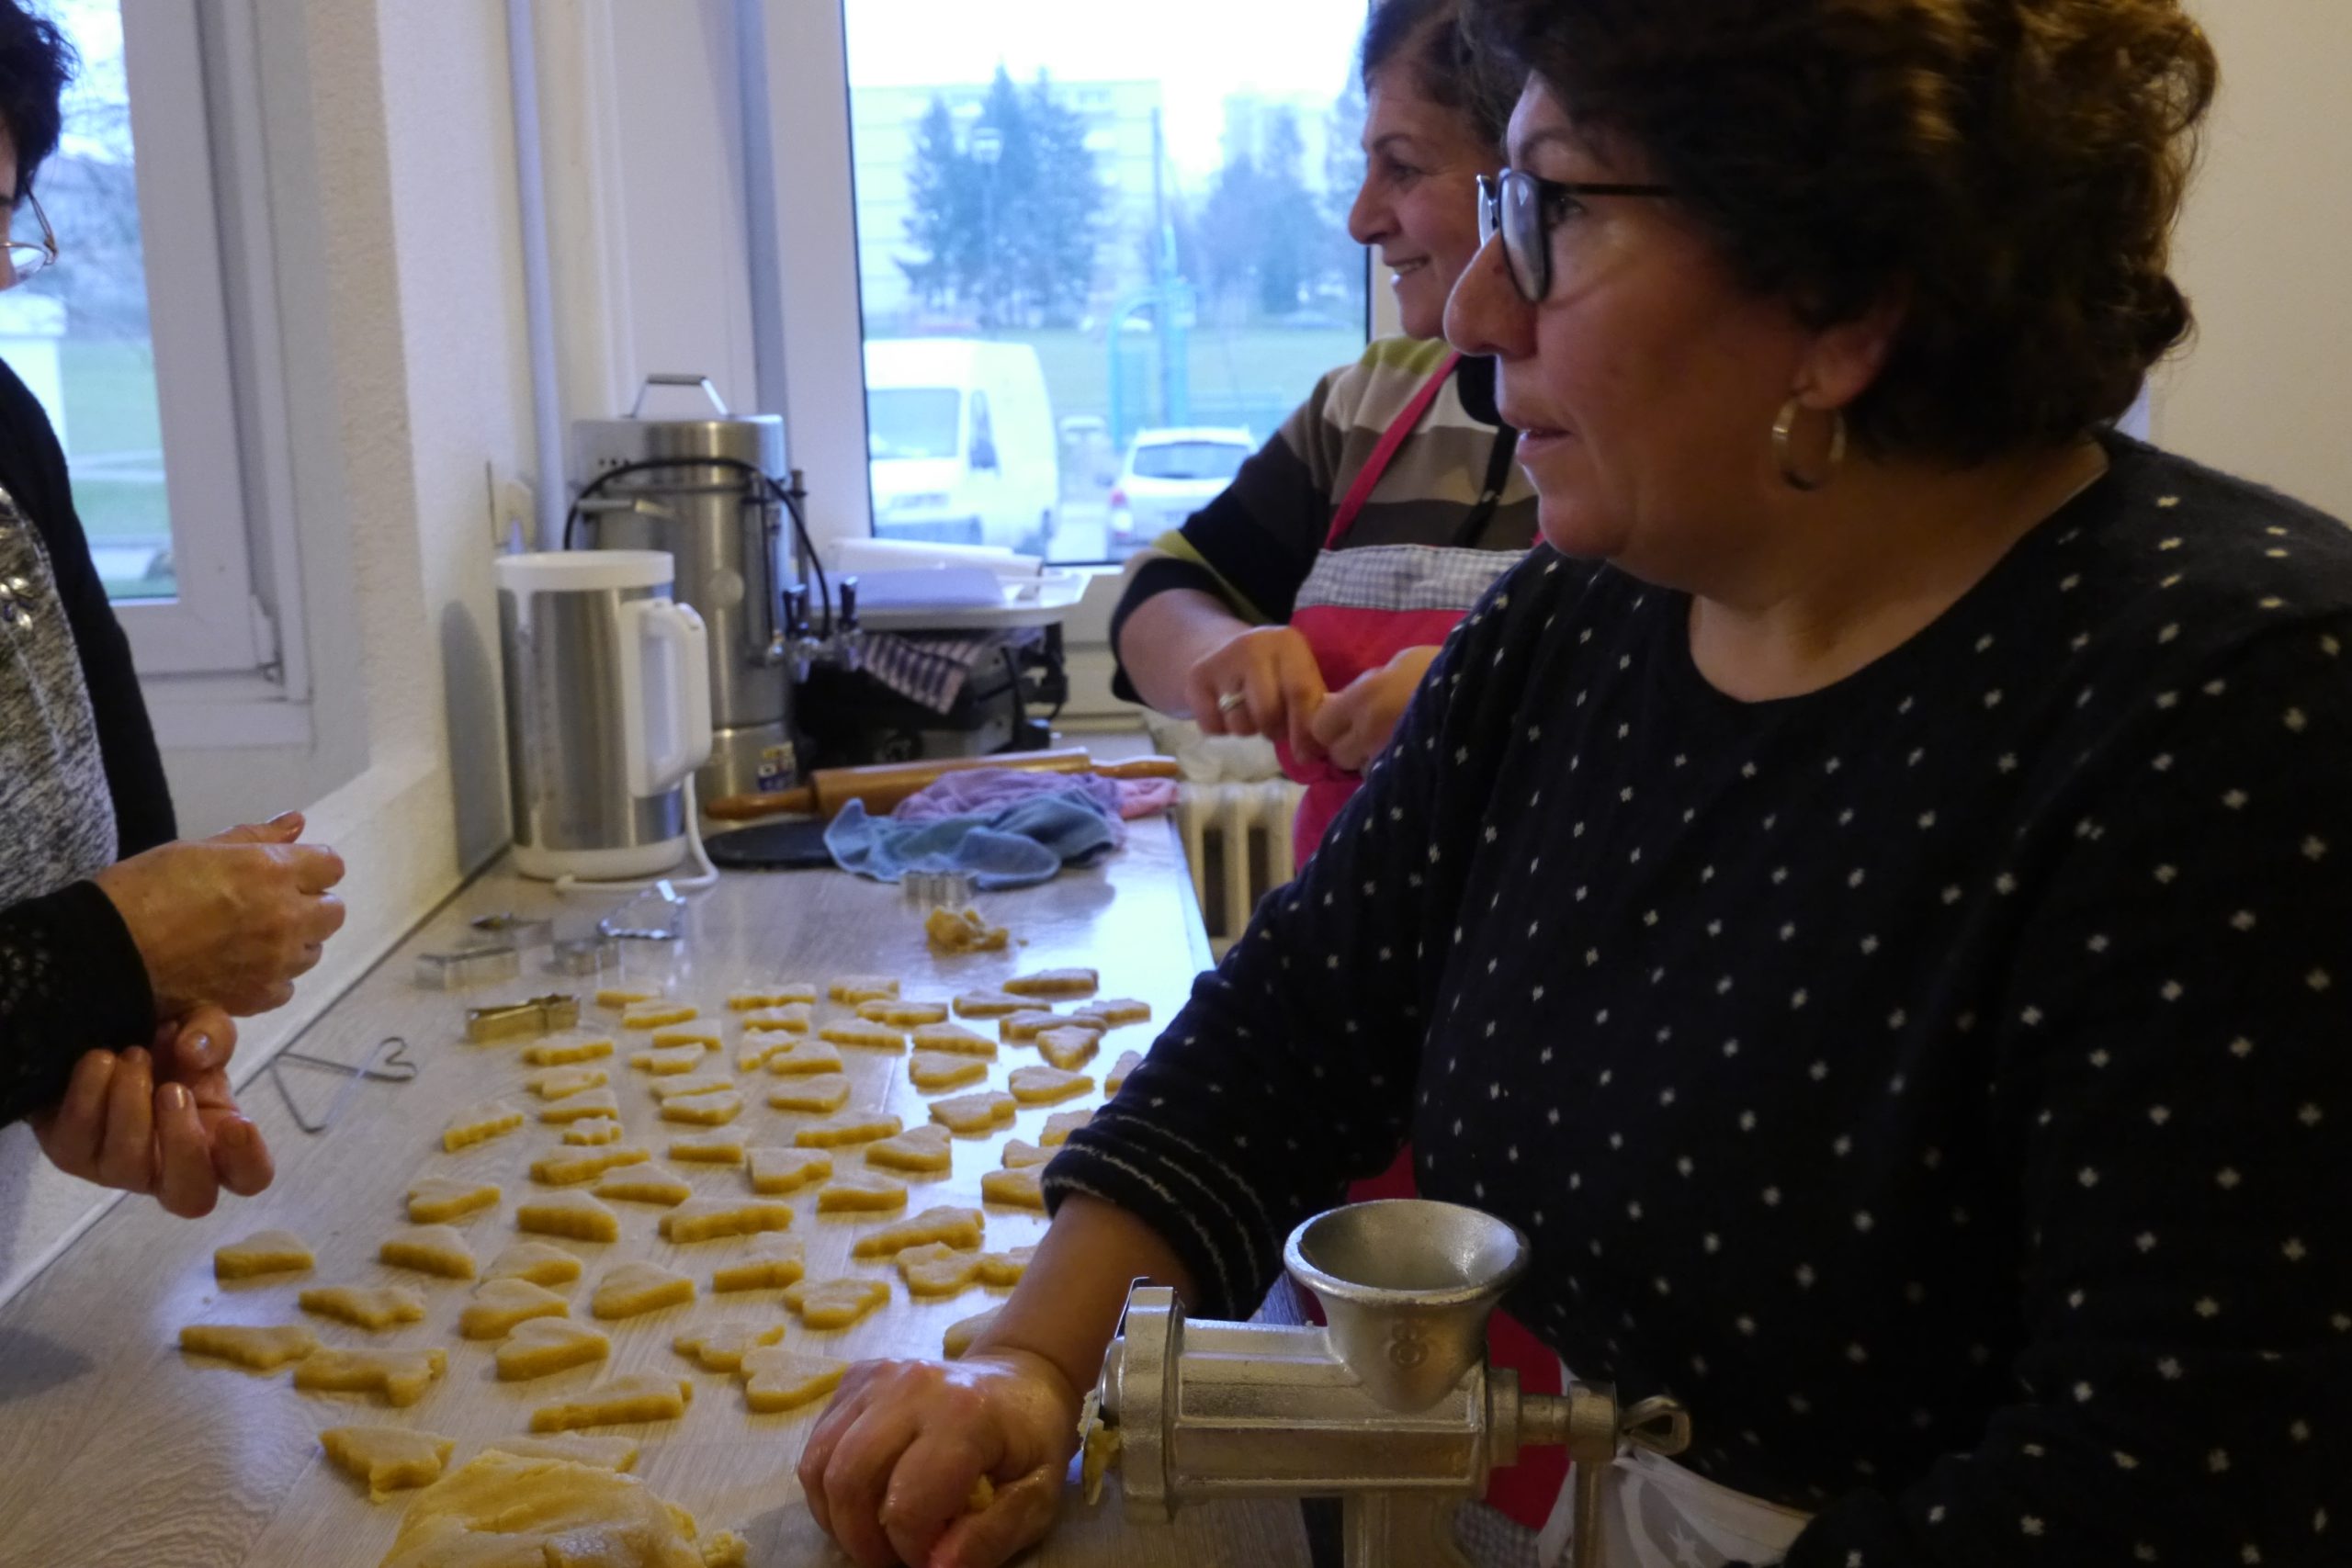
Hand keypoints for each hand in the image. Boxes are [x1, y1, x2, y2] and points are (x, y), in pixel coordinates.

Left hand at [30, 1004, 273, 1216]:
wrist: (97, 1039)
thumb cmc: (164, 1043)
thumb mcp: (200, 1025)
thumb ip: (212, 1034)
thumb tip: (193, 1052)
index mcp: (216, 1141)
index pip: (249, 1178)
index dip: (248, 1160)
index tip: (238, 1123)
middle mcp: (168, 1169)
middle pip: (190, 1198)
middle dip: (183, 1144)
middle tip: (173, 1091)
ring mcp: (116, 1169)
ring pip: (127, 1165)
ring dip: (132, 1102)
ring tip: (135, 1055)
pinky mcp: (71, 1155)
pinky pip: (80, 1139)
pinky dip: (92, 1093)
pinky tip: (101, 1059)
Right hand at [93, 812, 347, 1016]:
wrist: (107, 951)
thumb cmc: (145, 888)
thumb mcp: (198, 848)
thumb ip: (256, 838)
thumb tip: (298, 822)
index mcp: (274, 871)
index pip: (331, 866)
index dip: (311, 867)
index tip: (287, 871)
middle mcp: (286, 917)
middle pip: (332, 912)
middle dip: (310, 905)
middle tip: (270, 905)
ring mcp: (276, 961)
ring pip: (312, 950)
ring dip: (293, 942)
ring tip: (250, 937)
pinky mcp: (259, 997)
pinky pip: (286, 986)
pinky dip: (272, 977)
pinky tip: (240, 967)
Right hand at [800, 1348, 1079, 1567]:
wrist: (1023, 1378)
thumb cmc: (1032, 1442)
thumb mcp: (1036, 1497)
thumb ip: (992, 1535)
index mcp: (965, 1415)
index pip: (907, 1505)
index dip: (911, 1550)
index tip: (934, 1558)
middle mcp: (913, 1386)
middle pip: (847, 1480)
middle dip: (859, 1540)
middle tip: (889, 1558)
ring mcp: (879, 1376)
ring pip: (818, 1462)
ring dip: (835, 1515)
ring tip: (871, 1532)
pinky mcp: (859, 1377)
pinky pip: (817, 1442)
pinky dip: (828, 1483)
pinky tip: (865, 1495)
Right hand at [1183, 624, 1328, 764]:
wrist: (1224, 652)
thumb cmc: (1274, 675)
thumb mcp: (1299, 680)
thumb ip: (1313, 710)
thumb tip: (1311, 751)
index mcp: (1288, 642)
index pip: (1301, 692)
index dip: (1304, 729)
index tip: (1305, 755)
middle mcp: (1254, 645)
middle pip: (1267, 712)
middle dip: (1274, 731)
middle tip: (1274, 726)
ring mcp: (1222, 659)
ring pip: (1239, 723)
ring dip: (1247, 730)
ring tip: (1250, 714)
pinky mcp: (1196, 678)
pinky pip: (1212, 726)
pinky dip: (1220, 729)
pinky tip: (1226, 711)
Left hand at [1305, 644, 1441, 773]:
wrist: (1487, 689)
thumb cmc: (1445, 667)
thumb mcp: (1402, 663)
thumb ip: (1368, 686)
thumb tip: (1342, 702)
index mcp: (1366, 697)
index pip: (1320, 726)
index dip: (1329, 725)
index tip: (1343, 720)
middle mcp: (1371, 730)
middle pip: (1339, 754)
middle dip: (1350, 747)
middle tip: (1371, 735)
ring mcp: (1391, 756)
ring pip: (1364, 771)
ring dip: (1372, 762)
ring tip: (1397, 747)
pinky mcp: (1410, 775)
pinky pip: (1389, 781)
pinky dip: (1395, 774)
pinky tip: (1412, 760)